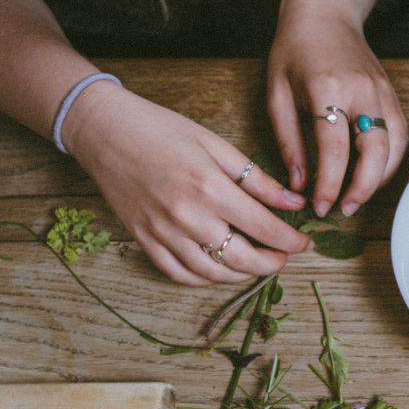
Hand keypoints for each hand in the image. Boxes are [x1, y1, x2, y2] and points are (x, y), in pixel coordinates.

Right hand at [69, 85, 310, 286]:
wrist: (103, 129)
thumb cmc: (162, 130)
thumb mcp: (216, 145)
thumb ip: (257, 180)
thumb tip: (295, 204)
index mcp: (210, 188)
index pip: (265, 229)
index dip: (291, 242)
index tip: (305, 243)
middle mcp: (187, 216)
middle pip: (242, 259)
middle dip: (271, 264)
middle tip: (283, 258)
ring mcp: (162, 233)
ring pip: (213, 273)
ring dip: (241, 275)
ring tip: (255, 264)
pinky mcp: (143, 240)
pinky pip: (179, 274)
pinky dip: (204, 279)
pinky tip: (219, 269)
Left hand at [267, 5, 408, 217]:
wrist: (325, 14)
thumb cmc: (294, 51)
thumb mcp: (277, 93)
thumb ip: (288, 140)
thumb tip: (298, 183)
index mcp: (327, 89)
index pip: (334, 148)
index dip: (329, 184)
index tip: (319, 207)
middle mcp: (361, 91)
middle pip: (374, 152)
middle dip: (361, 188)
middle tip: (343, 210)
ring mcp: (382, 93)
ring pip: (393, 148)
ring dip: (378, 179)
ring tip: (356, 197)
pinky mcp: (392, 96)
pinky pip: (399, 137)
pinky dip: (389, 162)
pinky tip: (372, 175)